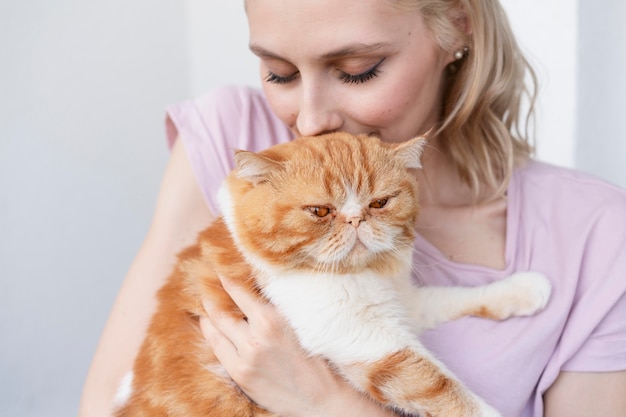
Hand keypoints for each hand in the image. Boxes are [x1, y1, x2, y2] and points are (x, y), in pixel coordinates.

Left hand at [200, 276, 395, 416]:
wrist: (320, 397)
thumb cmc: (316, 357)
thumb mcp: (298, 323)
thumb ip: (275, 308)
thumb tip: (255, 288)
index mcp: (271, 320)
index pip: (240, 293)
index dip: (226, 280)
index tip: (219, 271)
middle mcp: (255, 337)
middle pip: (221, 310)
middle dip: (211, 296)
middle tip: (205, 284)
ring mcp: (244, 358)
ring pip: (215, 328)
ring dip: (207, 314)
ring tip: (205, 304)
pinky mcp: (240, 374)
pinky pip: (217, 348)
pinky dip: (210, 333)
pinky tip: (207, 325)